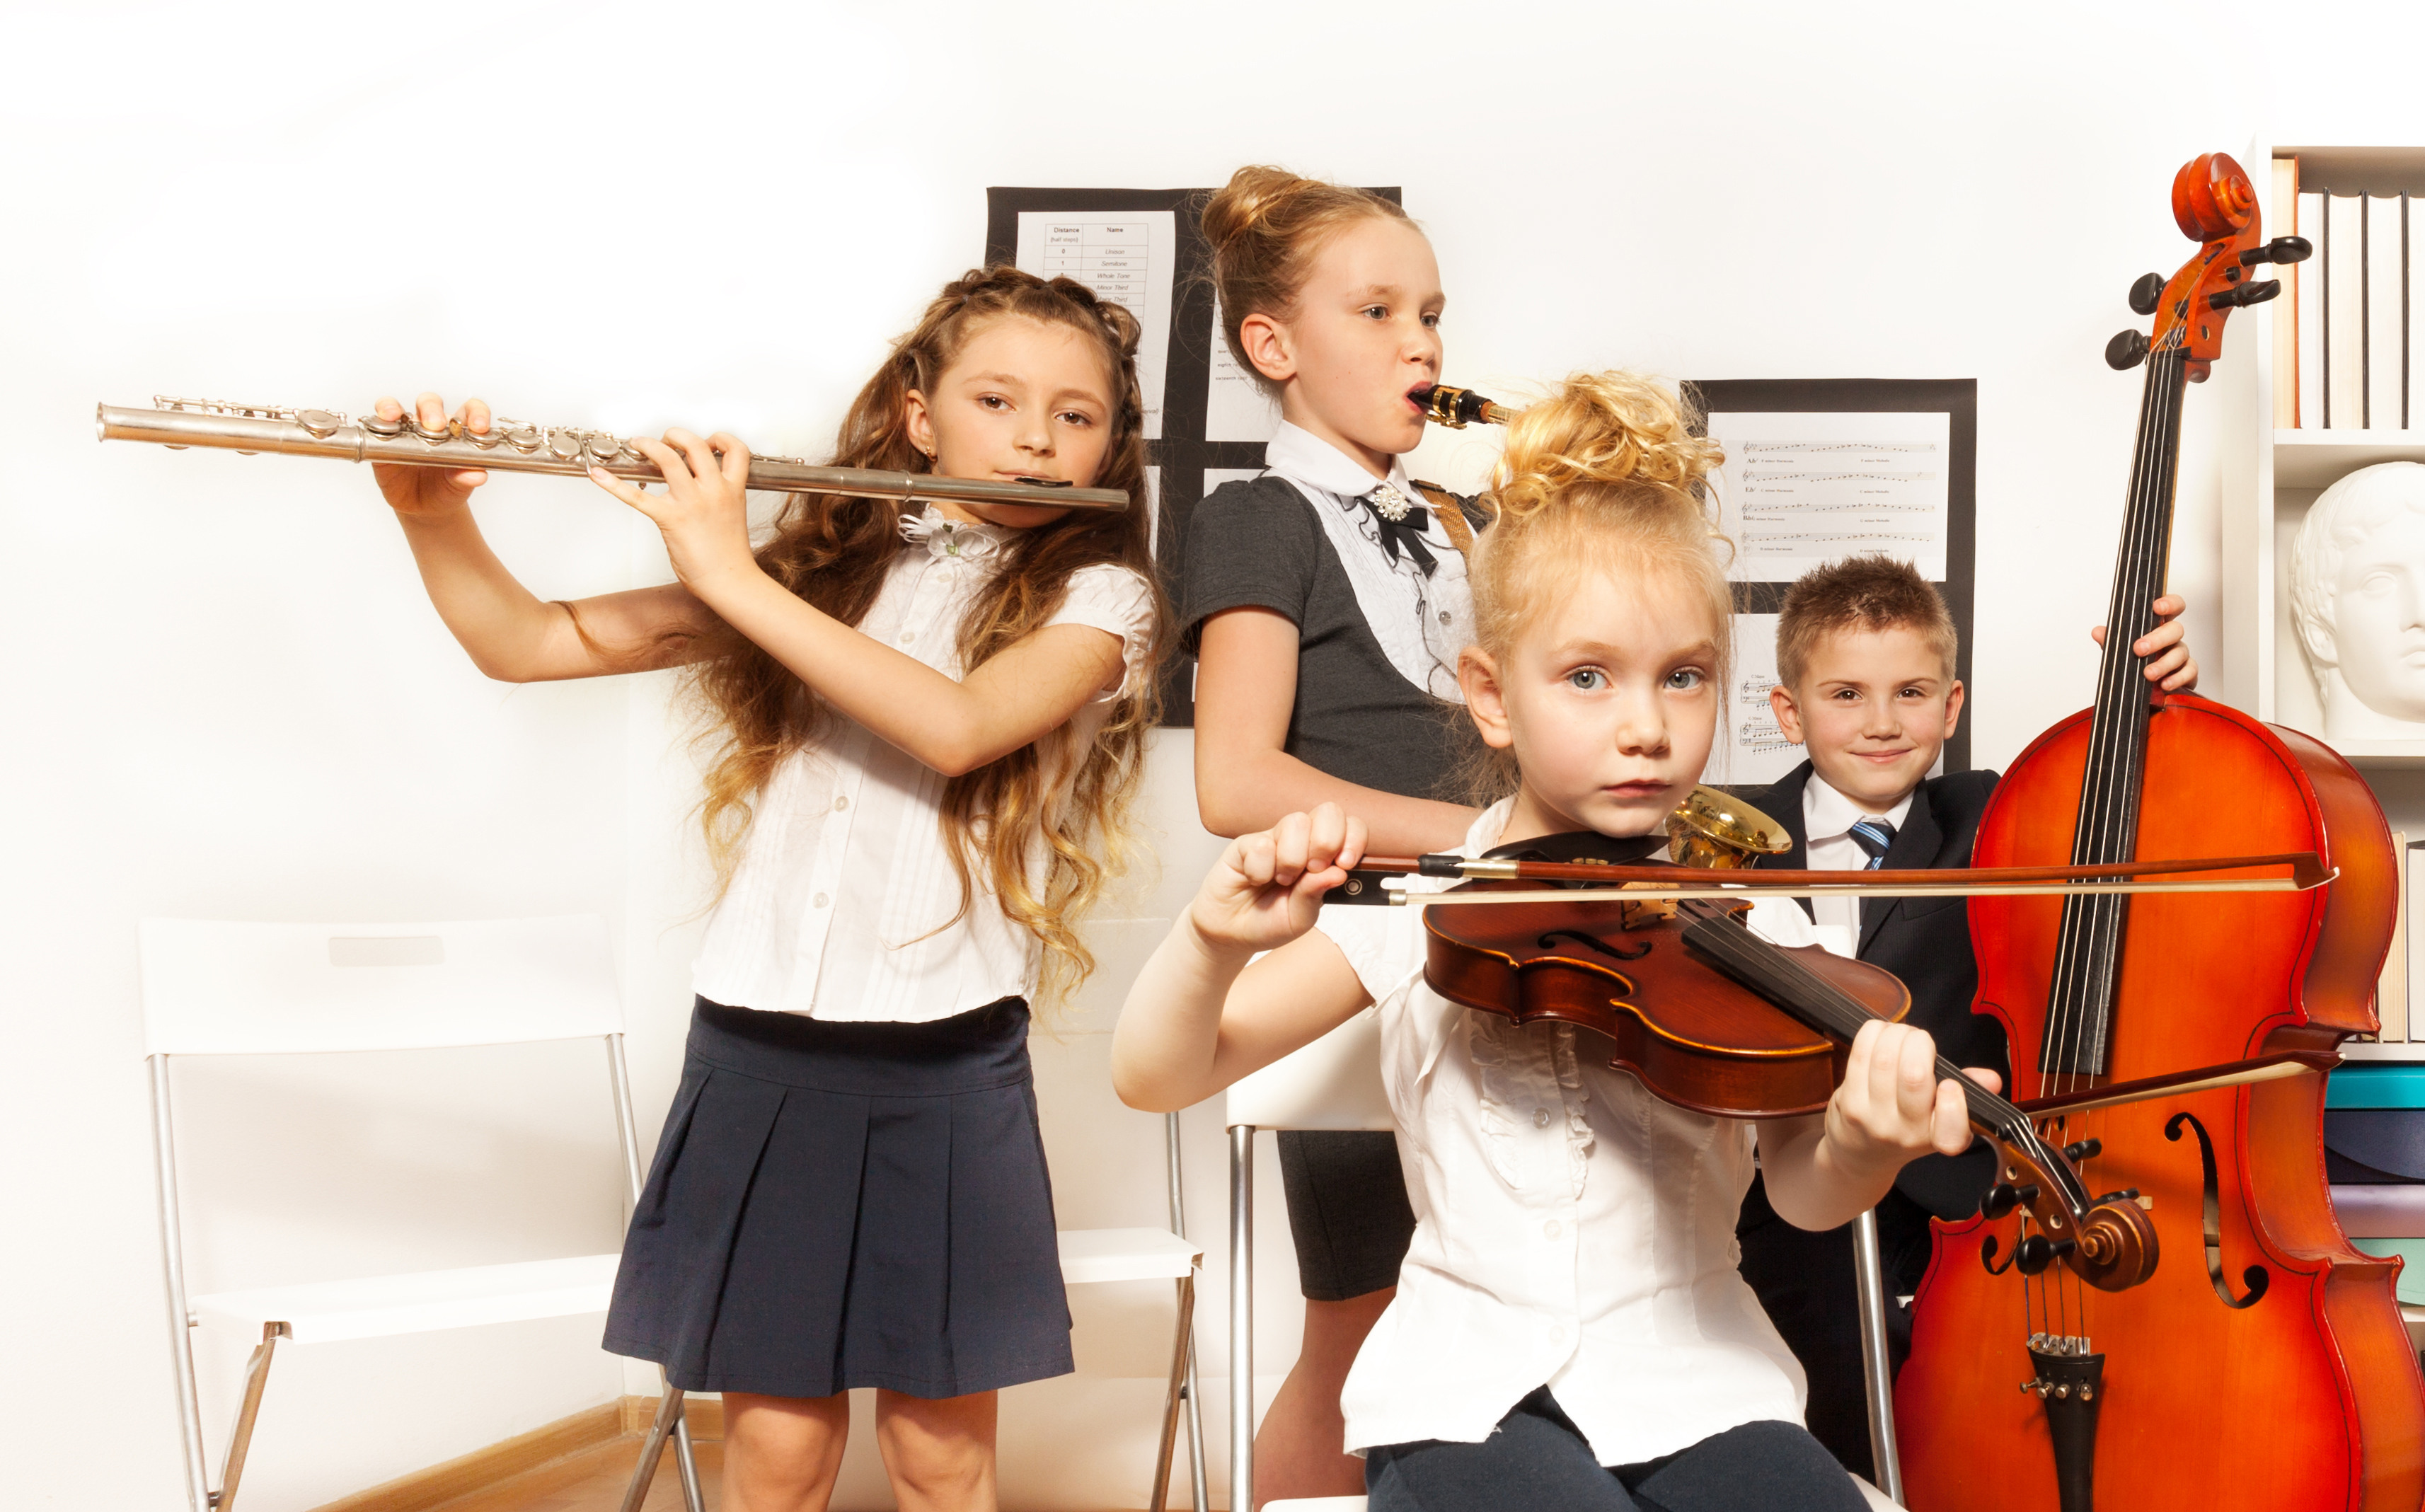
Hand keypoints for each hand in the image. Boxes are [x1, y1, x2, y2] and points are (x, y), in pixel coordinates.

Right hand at [370, 392, 489, 516]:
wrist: (424, 508)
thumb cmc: (446, 490)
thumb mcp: (459, 487)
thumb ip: (467, 479)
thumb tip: (477, 476)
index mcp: (457, 431)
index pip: (469, 411)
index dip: (476, 413)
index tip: (479, 427)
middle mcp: (431, 425)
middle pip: (431, 403)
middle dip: (432, 410)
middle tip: (434, 425)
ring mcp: (406, 431)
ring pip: (399, 408)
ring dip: (394, 407)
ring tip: (394, 416)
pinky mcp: (383, 441)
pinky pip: (377, 424)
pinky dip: (377, 420)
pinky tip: (380, 425)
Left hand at [584, 430, 759, 597]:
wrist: (730, 581)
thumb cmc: (729, 556)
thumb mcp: (732, 515)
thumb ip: (717, 497)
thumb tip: (698, 488)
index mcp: (732, 489)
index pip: (735, 449)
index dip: (721, 439)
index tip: (708, 442)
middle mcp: (713, 490)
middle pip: (696, 444)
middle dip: (677, 435)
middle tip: (666, 441)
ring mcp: (691, 503)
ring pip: (669, 458)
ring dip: (651, 445)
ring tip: (641, 444)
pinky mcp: (671, 519)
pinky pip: (637, 497)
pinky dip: (613, 484)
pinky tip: (598, 475)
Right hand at [1187, 804, 1366, 959]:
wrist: (1231, 933)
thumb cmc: (1269, 922)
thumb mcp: (1300, 919)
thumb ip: (1317, 895)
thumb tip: (1338, 873)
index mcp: (1324, 857)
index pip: (1352, 828)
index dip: (1354, 839)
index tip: (1345, 864)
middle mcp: (1303, 842)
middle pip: (1329, 812)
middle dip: (1326, 842)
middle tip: (1312, 870)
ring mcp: (1275, 839)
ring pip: (1296, 823)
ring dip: (1291, 859)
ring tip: (1281, 880)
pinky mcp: (1246, 843)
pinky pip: (1261, 843)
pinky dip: (1260, 869)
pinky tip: (1255, 879)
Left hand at [1820, 1021, 2001, 1182]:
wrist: (1862, 1155)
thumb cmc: (1907, 1127)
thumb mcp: (1943, 1119)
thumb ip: (1969, 1093)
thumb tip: (1990, 1079)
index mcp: (1940, 1137)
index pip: (1952, 1129)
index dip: (1954, 1102)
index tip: (1950, 1084)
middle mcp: (1907, 1132)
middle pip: (1913, 1077)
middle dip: (1918, 1042)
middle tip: (1919, 1039)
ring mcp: (1875, 1118)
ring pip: (1885, 1059)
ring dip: (1894, 1034)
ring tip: (1900, 1034)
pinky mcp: (1849, 1102)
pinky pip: (1860, 1055)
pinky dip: (1872, 1034)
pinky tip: (1880, 1033)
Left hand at [2091, 591, 2197, 691]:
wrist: (2145, 693)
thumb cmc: (2135, 664)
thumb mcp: (2119, 651)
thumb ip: (2111, 641)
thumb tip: (2098, 632)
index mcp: (2156, 627)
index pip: (2171, 608)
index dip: (2169, 603)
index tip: (2157, 607)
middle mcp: (2171, 639)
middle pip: (2175, 629)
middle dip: (2157, 639)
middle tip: (2139, 649)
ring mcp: (2180, 655)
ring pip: (2180, 652)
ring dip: (2163, 664)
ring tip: (2148, 674)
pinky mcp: (2187, 673)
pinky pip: (2189, 672)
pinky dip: (2178, 678)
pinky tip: (2165, 684)